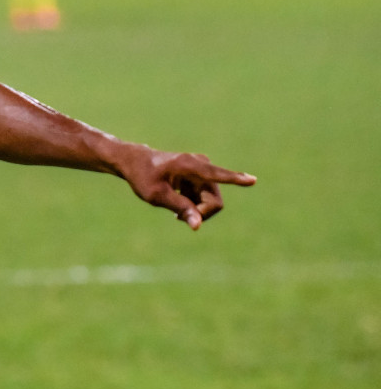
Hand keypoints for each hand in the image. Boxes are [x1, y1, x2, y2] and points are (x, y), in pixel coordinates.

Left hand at [115, 148, 255, 230]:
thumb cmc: (143, 177)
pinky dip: (194, 206)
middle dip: (201, 214)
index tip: (253, 180)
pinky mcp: (202, 177)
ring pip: (211, 202)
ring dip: (195, 211)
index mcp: (190, 166)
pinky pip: (206, 199)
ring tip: (175, 212)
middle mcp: (201, 165)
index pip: (216, 175)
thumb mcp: (157, 196)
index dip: (236, 179)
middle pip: (215, 202)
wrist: (135, 163)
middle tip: (178, 218)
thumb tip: (198, 225)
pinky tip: (179, 204)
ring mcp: (203, 171)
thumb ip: (180, 208)